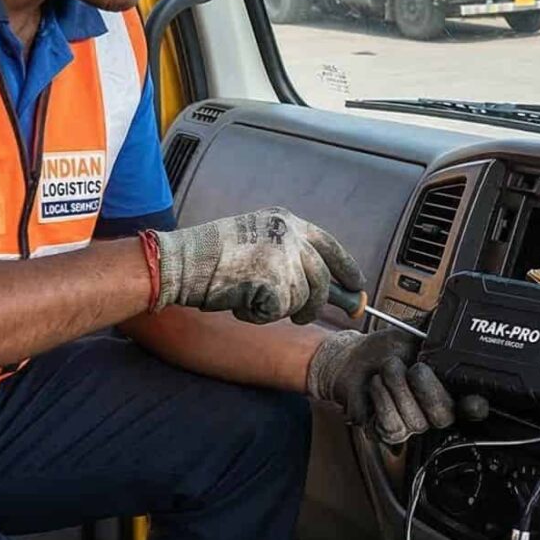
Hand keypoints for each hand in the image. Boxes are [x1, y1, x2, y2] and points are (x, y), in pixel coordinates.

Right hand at [151, 208, 363, 324]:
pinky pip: (279, 312)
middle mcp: (289, 234)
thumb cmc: (212, 257)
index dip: (346, 268)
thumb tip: (330, 289)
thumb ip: (290, 258)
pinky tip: (239, 303)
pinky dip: (258, 316)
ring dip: (278, 310)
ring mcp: (283, 256)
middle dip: (319, 305)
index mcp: (286, 221)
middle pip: (323, 280)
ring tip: (249, 299)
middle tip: (305, 318)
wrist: (182, 262)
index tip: (356, 286)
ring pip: (303, 300)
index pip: (330, 245)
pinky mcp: (274, 280)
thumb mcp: (258, 243)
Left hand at [306, 329, 484, 442]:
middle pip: (445, 416)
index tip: (475, 400)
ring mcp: (413, 424)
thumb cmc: (385, 349)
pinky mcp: (390, 432)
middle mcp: (434, 410)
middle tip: (416, 368)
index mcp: (449, 388)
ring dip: (398, 387)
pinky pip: (392, 426)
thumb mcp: (414, 331)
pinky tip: (377, 385)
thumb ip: (437, 326)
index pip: (474, 407)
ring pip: (416, 422)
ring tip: (388, 368)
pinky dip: (382, 400)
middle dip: (429, 391)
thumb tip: (453, 310)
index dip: (476, 407)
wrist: (352, 361)